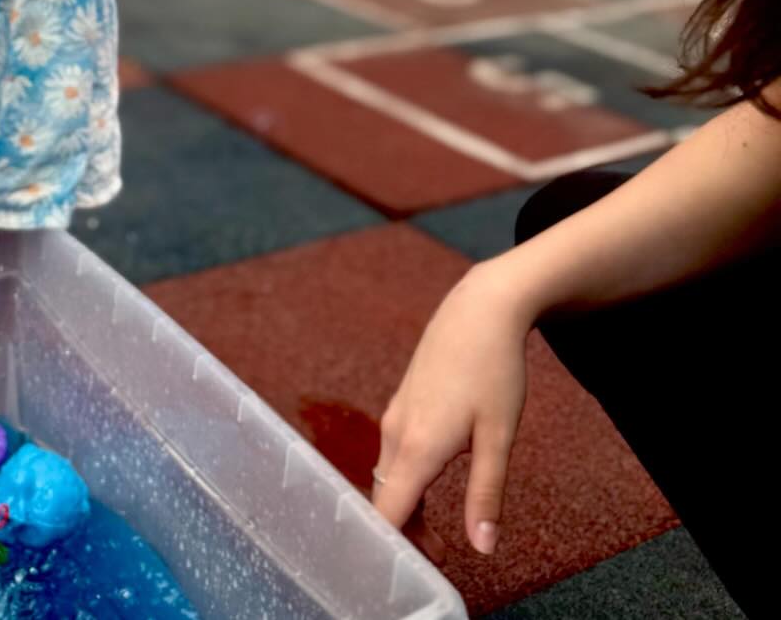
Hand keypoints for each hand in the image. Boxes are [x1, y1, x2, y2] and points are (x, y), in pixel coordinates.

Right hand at [372, 265, 531, 556]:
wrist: (479, 309)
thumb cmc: (493, 370)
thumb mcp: (499, 436)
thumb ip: (486, 494)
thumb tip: (482, 548)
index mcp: (417, 446)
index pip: (388, 512)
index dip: (393, 548)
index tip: (407, 575)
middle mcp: (396, 432)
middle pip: (385, 499)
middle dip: (403, 536)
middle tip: (435, 563)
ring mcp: (395, 415)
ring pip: (388, 477)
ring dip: (406, 510)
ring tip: (436, 540)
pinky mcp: (402, 404)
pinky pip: (393, 456)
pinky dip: (405, 484)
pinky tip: (428, 492)